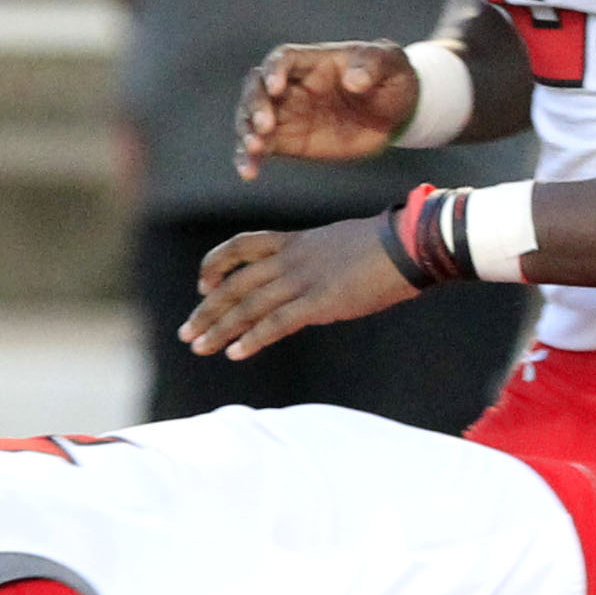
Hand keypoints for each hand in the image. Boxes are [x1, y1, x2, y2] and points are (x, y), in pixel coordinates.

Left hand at [182, 217, 421, 362]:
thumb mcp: (340, 244)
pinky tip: (236, 353)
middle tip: (186, 332)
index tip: (202, 283)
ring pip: (247, 306)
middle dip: (207, 310)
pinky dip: (253, 339)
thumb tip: (313, 278)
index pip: (240, 247)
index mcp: (295, 241)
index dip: (215, 264)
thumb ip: (317, 260)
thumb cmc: (387, 245)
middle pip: (234, 284)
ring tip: (200, 347)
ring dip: (220, 329)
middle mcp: (290, 260)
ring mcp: (302, 280)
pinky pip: (276, 323)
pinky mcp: (319, 302)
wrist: (408, 245)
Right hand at [236, 42, 418, 177]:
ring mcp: (286, 114)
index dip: (275, 71)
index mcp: (311, 61)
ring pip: (251, 118)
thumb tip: (355, 81)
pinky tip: (249, 172)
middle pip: (257, 88)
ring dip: (247, 132)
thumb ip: (372, 66)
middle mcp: (291, 86)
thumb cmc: (390, 78)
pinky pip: (261, 148)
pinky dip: (250, 159)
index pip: (283, 59)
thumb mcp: (390, 62)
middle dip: (256, 104)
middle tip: (265, 125)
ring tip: (255, 149)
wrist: (397, 113)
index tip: (277, 88)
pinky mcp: (288, 141)